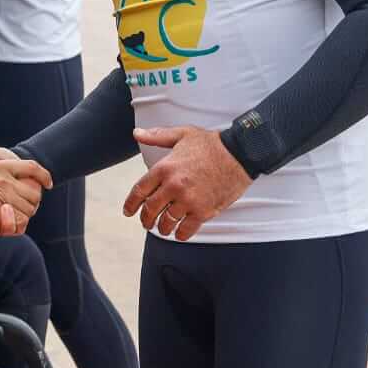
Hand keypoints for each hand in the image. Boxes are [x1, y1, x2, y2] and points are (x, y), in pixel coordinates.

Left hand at [123, 126, 250, 239]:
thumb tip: (137, 133)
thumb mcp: (182, 134)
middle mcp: (173, 186)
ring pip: (166, 222)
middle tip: (146, 223)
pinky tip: (179, 233)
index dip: (131, 204)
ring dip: (162, 228)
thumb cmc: (211, 143)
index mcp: (164, 168)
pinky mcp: (203, 211)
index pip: (139, 191)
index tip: (128, 212)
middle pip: (150, 210)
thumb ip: (157, 136)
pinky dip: (180, 234)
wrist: (240, 154)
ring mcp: (188, 200)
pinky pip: (186, 230)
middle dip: (145, 220)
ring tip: (163, 229)